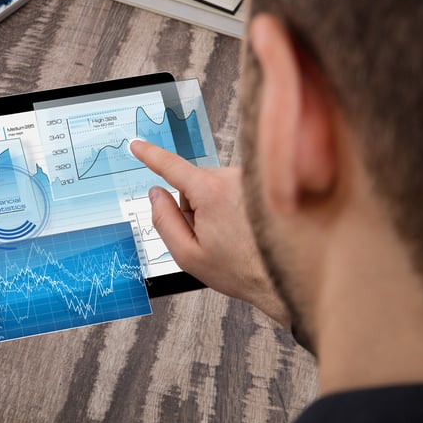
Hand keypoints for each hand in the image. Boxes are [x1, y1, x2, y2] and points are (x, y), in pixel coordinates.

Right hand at [130, 140, 289, 326]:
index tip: (136, 145)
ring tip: (231, 237)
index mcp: (212, 192)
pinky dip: (231, 206)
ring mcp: (250, 180)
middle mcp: (234, 178)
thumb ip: (164, 221)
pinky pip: (232, 188)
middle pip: (194, 183)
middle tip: (208, 238)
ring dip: (213, 207)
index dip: (150, 155)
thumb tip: (155, 194)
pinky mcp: (262, 185)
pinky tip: (243, 230)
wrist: (286, 277)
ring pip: (213, 186)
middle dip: (193, 206)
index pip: (172, 167)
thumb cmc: (239, 270)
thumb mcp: (188, 255)